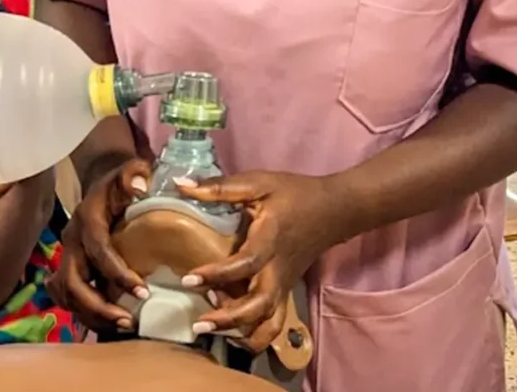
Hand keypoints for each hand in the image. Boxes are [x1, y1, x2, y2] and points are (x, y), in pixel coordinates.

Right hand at [46, 158, 152, 330]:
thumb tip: (141, 186)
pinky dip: (84, 313)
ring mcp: (67, 255)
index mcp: (87, 218)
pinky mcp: (68, 267)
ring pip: (66, 294)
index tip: (143, 292)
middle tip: (129, 321)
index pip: (98, 249)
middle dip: (98, 305)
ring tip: (123, 326)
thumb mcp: (130, 168)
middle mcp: (71, 239)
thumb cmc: (121, 181)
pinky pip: (67, 297)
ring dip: (91, 314)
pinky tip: (108, 324)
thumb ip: (135, 173)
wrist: (99, 182)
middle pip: (72, 281)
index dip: (117, 273)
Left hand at [178, 171, 339, 352]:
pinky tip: (233, 332)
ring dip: (242, 332)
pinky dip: (257, 333)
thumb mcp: (258, 183)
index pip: (245, 263)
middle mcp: (278, 269)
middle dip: (229, 319)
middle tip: (199, 322)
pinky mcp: (287, 290)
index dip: (217, 274)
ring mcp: (284, 283)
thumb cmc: (294, 193)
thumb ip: (220, 187)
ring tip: (213, 328)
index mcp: (270, 240)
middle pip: (259, 305)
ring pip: (269, 322)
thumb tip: (180, 185)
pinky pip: (275, 321)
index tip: (189, 279)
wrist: (335, 209)